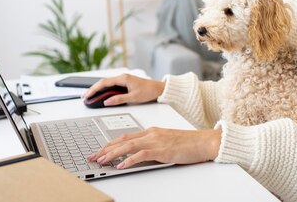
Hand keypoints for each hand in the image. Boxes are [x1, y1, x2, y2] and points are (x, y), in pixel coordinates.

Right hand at [81, 74, 164, 105]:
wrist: (159, 89)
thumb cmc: (149, 91)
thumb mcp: (134, 97)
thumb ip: (119, 99)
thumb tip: (107, 101)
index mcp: (123, 78)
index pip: (104, 83)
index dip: (94, 89)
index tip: (87, 95)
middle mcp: (122, 77)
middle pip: (103, 82)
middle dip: (93, 89)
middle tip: (84, 96)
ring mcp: (123, 80)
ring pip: (107, 84)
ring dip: (98, 89)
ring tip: (90, 96)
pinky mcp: (125, 84)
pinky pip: (112, 86)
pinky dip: (104, 90)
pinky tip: (101, 94)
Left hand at [86, 127, 221, 168]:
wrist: (203, 142)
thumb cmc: (187, 143)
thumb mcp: (165, 143)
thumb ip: (151, 147)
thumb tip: (137, 157)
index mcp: (151, 131)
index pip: (125, 136)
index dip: (110, 143)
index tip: (99, 150)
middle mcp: (151, 133)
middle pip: (122, 140)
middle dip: (105, 148)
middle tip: (93, 156)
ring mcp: (156, 140)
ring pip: (128, 146)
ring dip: (112, 154)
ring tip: (101, 160)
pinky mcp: (162, 150)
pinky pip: (141, 155)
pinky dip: (129, 160)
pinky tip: (121, 165)